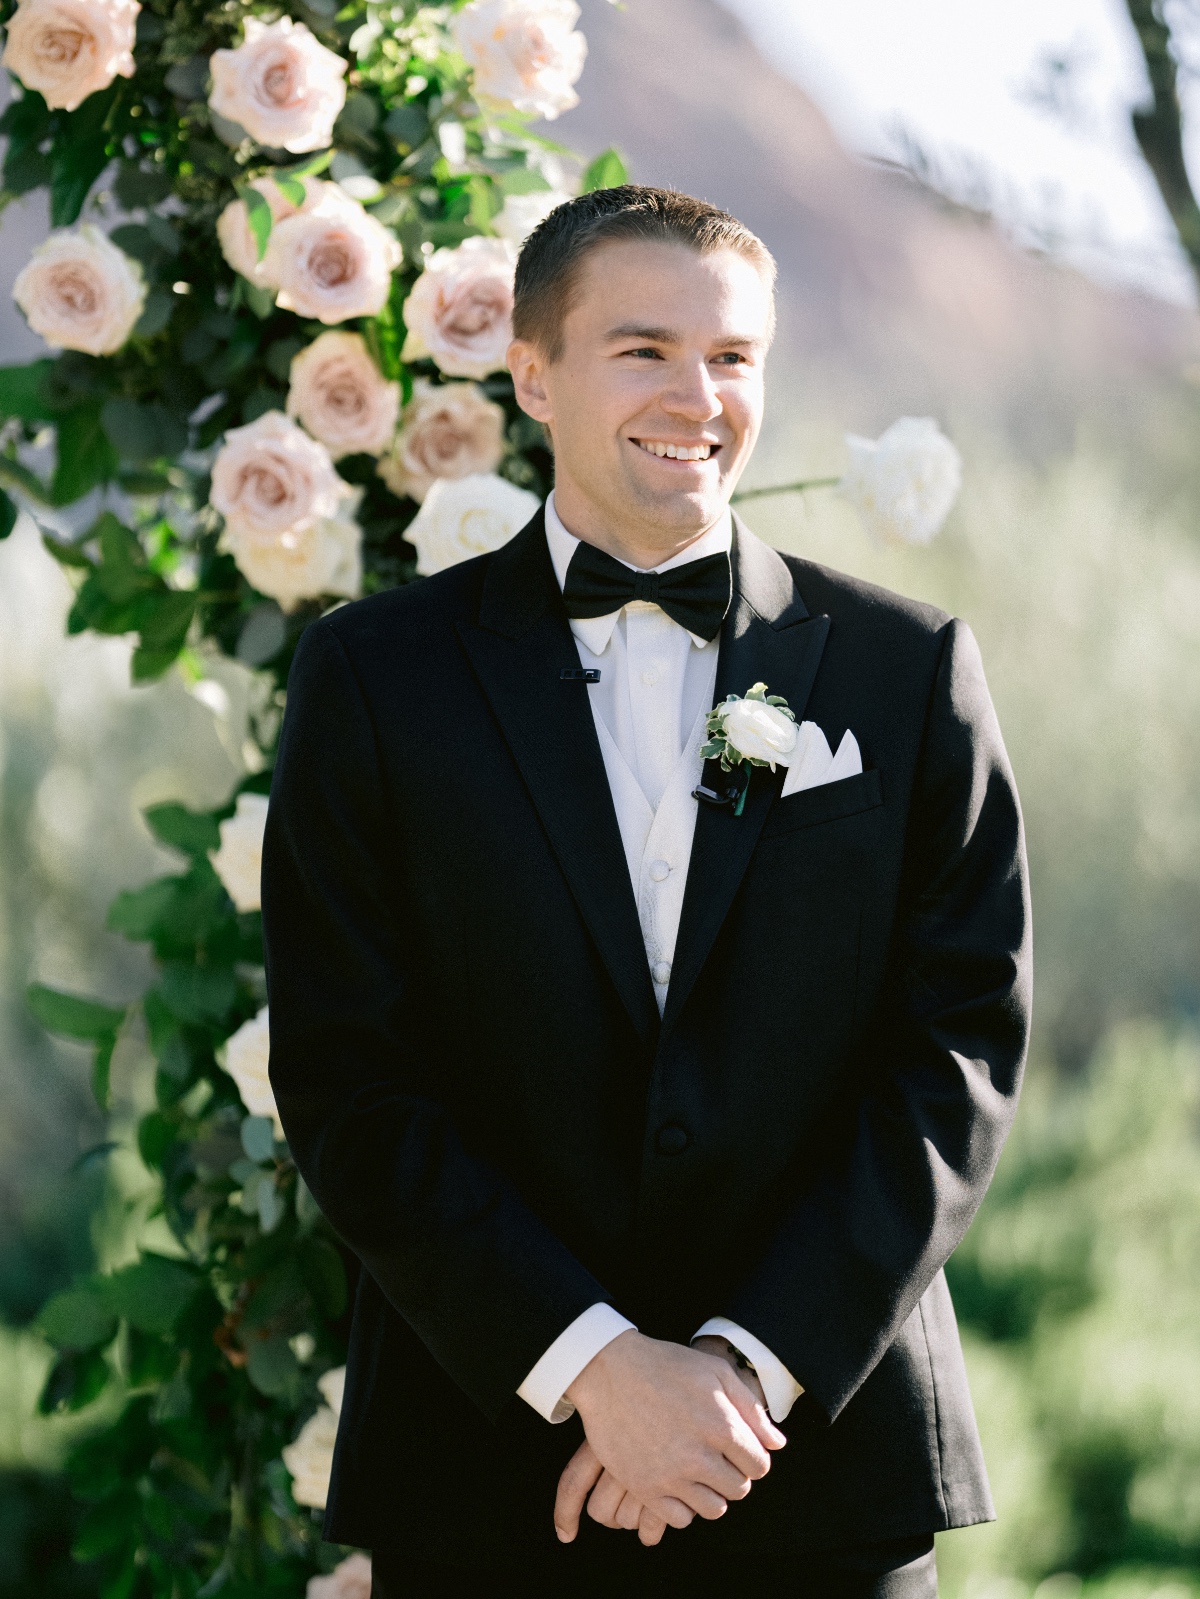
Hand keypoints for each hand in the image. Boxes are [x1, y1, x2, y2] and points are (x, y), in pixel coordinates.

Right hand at [553, 1330, 785, 1542]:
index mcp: (722, 1426)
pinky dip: (684, 1506)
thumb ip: (751, 1410)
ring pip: (713, 1509)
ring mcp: (671, 1476)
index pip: (759, 1465)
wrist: (610, 1372)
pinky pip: (680, 1519)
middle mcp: (699, 1456)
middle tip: (716, 1457)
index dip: (752, 1457)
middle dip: (733, 1474)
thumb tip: (778, 1445)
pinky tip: (677, 1483)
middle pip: (739, 1489)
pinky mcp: (645, 1488)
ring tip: (698, 1472)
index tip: (737, 1448)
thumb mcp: (716, 1373)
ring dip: (712, 1493)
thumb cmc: (667, 1366)